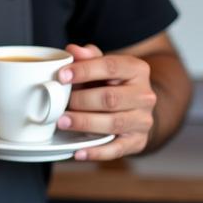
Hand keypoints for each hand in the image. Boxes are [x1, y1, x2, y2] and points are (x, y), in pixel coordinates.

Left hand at [56, 43, 155, 160]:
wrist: (133, 105)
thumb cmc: (109, 82)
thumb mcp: (101, 65)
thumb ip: (88, 57)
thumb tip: (73, 50)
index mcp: (136, 70)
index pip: (110, 67)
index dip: (84, 71)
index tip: (61, 76)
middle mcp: (144, 95)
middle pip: (111, 98)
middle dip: (81, 101)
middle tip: (59, 104)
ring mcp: (142, 120)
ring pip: (114, 123)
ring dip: (85, 123)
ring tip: (62, 122)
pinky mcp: (137, 141)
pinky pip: (117, 149)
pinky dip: (97, 152)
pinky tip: (78, 152)